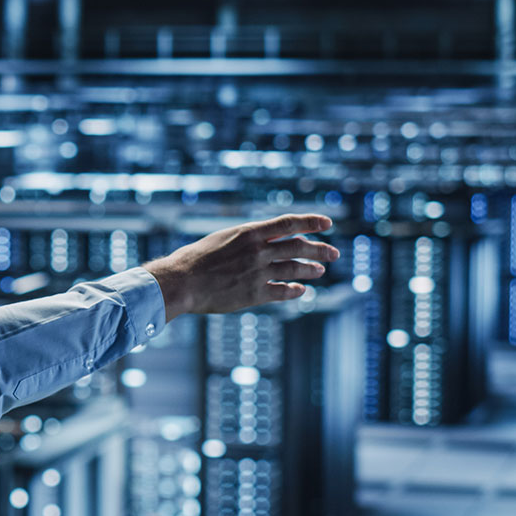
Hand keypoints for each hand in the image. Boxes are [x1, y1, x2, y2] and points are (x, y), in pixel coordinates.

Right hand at [144, 214, 339, 318]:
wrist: (182, 281)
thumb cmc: (196, 258)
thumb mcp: (224, 238)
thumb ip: (248, 239)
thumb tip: (270, 239)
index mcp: (249, 232)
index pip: (288, 223)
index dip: (311, 221)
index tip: (327, 223)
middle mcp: (258, 251)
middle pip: (298, 246)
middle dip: (320, 249)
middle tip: (334, 253)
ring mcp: (257, 272)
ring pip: (294, 269)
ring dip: (310, 270)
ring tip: (320, 270)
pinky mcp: (254, 294)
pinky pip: (282, 291)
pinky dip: (294, 290)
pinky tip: (301, 290)